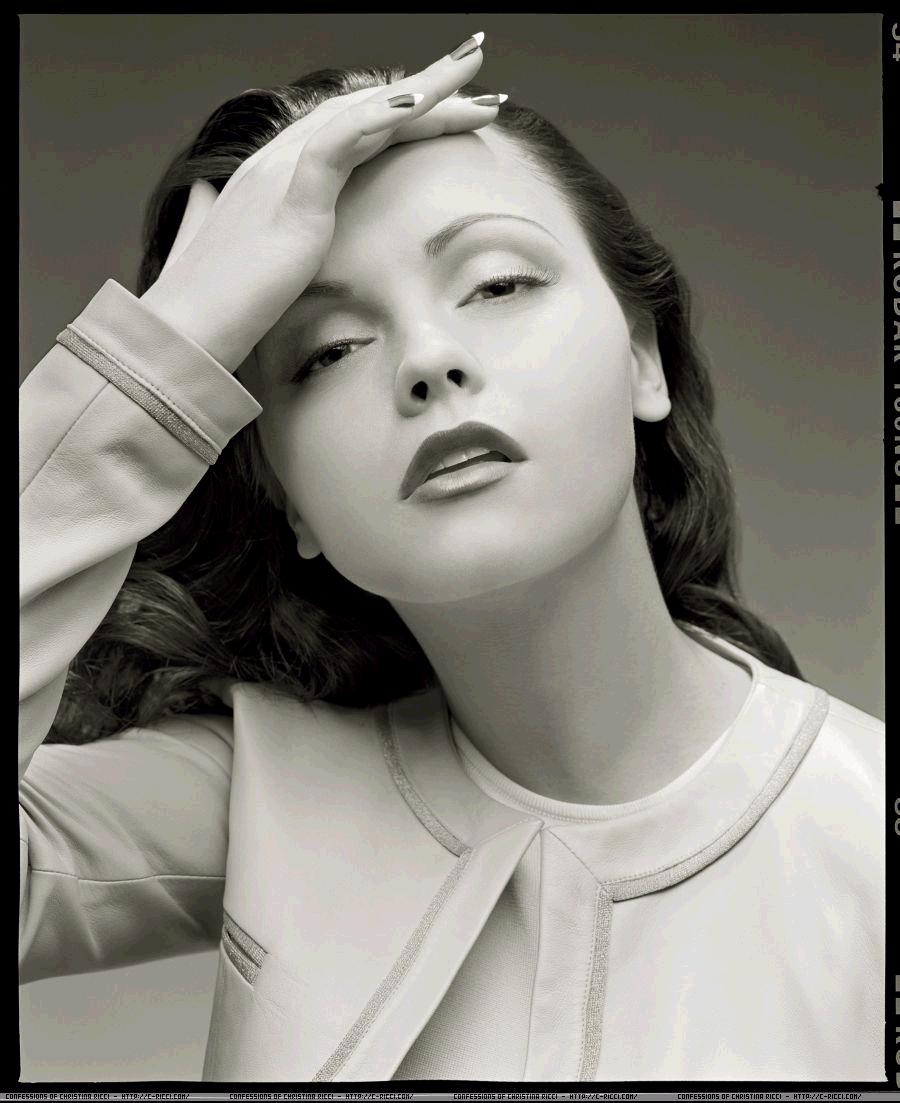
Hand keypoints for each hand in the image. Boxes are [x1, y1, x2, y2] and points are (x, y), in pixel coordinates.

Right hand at [140, 33, 497, 373]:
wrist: (186, 333)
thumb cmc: (214, 307)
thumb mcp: (229, 257)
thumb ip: (217, 224)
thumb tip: (201, 205)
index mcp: (273, 175)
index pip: (350, 128)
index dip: (400, 112)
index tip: (451, 106)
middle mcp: (278, 161)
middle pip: (366, 110)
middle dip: (428, 87)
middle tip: (481, 68)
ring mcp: (281, 173)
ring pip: (363, 114)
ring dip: (425, 91)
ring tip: (475, 71)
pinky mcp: (290, 199)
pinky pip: (339, 143)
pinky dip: (378, 119)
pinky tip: (420, 102)